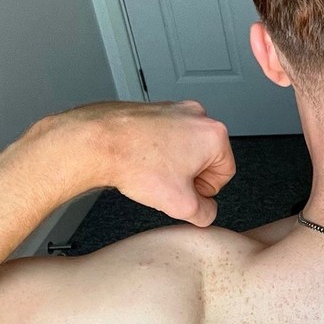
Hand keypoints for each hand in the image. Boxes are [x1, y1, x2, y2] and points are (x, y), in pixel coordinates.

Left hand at [50, 100, 235, 226]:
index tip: (188, 194)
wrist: (97, 142)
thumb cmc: (135, 163)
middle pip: (206, 158)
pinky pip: (165, 136)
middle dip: (188, 176)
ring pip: (184, 147)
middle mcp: (197, 116)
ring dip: (172, 164)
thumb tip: (206, 211)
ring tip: (151, 174)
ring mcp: (175, 109)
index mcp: (214, 134)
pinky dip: (156, 151)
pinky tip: (141, 162)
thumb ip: (205, 214)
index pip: (226, 172)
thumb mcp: (181, 205)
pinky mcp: (154, 109)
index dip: (206, 191)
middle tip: (167, 186)